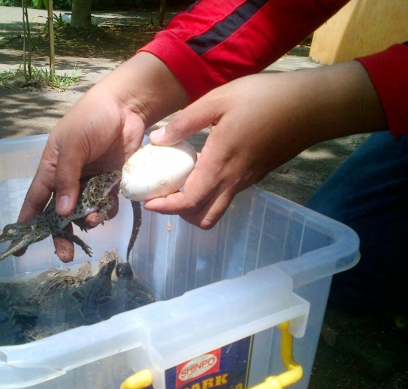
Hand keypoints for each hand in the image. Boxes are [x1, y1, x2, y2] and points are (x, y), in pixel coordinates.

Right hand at [17, 53, 187, 260]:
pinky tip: (108, 210)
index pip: (36, 201)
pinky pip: (106, 204)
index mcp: (52, 169)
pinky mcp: (111, 182)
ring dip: (87, 221)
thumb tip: (62, 213)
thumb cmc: (91, 119)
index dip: (28, 223)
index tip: (22, 248)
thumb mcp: (73, 146)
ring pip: (84, 212)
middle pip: (61, 214)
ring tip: (95, 220)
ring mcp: (91, 182)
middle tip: (64, 256)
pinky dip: (107, 211)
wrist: (126, 107)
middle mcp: (69, 179)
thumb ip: (67, 178)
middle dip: (61, 235)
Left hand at [145, 61, 385, 228]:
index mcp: (220, 165)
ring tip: (181, 183)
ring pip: (217, 209)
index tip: (149, 203)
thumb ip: (186, 121)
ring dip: (196, 206)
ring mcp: (247, 181)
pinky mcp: (256, 176)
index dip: (166, 208)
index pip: (188, 202)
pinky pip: (228, 196)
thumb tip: (158, 140)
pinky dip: (211, 194)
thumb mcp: (218, 100)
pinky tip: (204, 169)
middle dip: (179, 214)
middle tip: (164, 195)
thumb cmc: (264, 99)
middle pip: (203, 218)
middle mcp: (233, 181)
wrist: (311, 107)